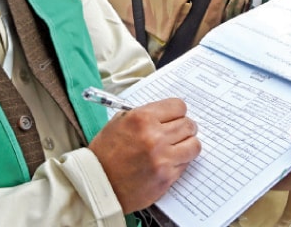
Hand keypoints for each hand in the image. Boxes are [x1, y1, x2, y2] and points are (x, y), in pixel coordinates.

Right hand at [88, 98, 200, 212]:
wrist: (97, 183)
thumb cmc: (105, 153)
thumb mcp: (118, 123)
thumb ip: (144, 115)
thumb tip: (166, 114)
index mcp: (141, 118)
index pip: (178, 106)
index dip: (177, 111)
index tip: (175, 116)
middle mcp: (154, 136)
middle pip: (189, 124)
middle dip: (184, 127)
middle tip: (177, 132)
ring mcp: (162, 158)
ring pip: (194, 145)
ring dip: (187, 144)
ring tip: (178, 147)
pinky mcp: (166, 177)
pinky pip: (186, 164)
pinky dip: (180, 162)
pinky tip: (167, 161)